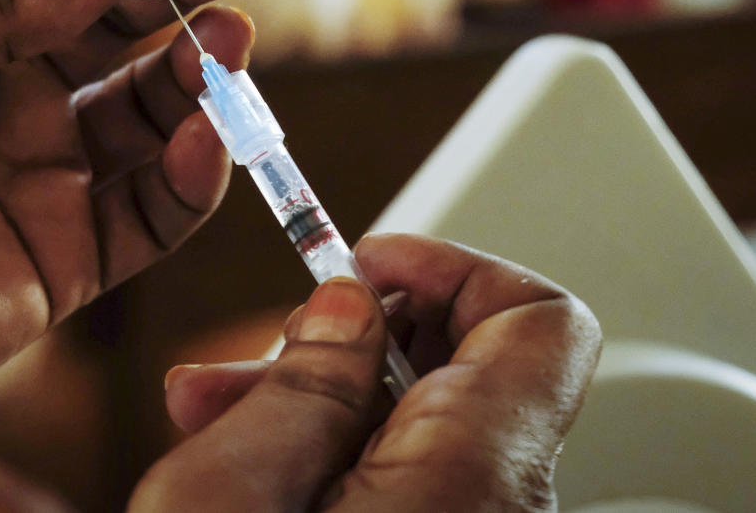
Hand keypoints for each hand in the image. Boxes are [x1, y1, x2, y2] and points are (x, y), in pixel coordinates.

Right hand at [132, 234, 601, 511]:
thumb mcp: (228, 494)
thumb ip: (302, 384)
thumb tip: (348, 305)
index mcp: (472, 475)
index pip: (538, 318)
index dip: (449, 267)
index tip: (360, 266)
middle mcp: (498, 508)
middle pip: (467, 362)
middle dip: (352, 330)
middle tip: (262, 345)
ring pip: (422, 421)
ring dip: (322, 391)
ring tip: (216, 407)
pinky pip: (404, 472)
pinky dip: (333, 447)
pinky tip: (249, 457)